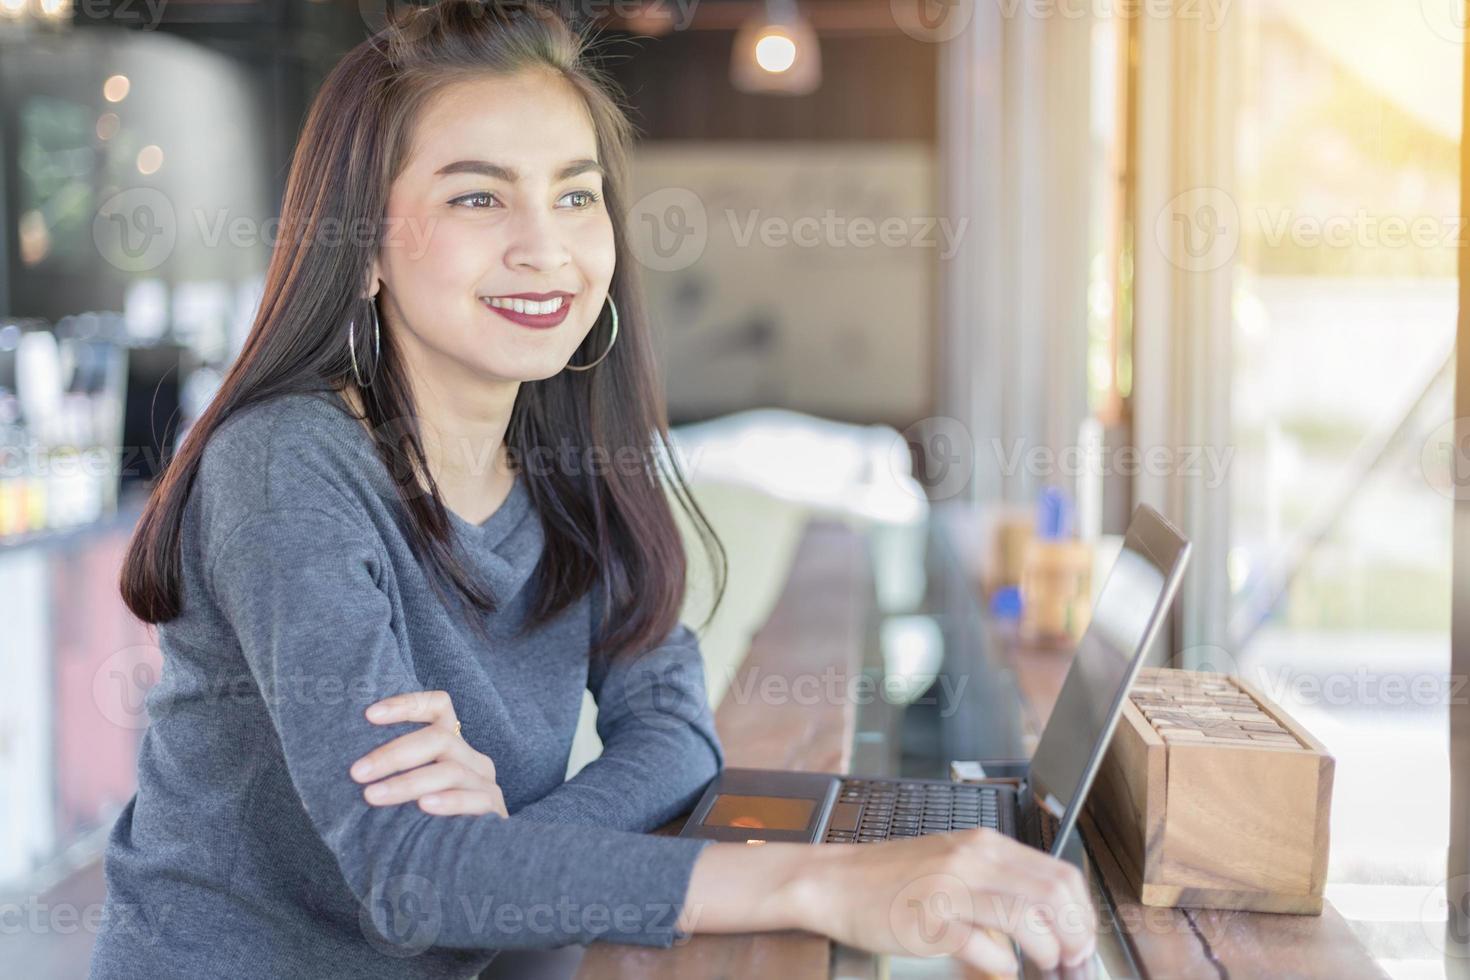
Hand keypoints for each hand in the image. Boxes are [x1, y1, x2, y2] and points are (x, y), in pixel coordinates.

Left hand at [348, 690, 507, 817]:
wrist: (473, 861)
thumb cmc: (427, 826)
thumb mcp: (409, 793)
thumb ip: (391, 778)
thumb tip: (342, 776)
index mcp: (452, 746)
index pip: (439, 706)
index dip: (407, 704)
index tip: (369, 715)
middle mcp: (472, 758)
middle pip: (438, 738)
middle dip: (393, 754)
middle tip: (358, 773)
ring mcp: (485, 782)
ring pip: (450, 770)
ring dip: (408, 782)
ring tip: (374, 796)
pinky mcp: (494, 808)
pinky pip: (474, 799)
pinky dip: (448, 801)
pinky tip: (423, 806)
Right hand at [797, 828, 1097, 975]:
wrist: (834, 881)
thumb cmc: (892, 878)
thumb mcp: (954, 863)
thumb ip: (998, 883)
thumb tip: (1045, 920)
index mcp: (984, 844)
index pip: (1058, 873)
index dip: (1082, 912)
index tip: (1082, 939)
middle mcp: (972, 859)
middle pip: (1051, 894)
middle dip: (1074, 934)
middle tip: (1072, 960)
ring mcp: (950, 888)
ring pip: (1025, 917)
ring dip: (1047, 950)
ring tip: (1046, 966)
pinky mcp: (928, 921)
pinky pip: (983, 945)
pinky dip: (1002, 962)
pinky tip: (1001, 966)